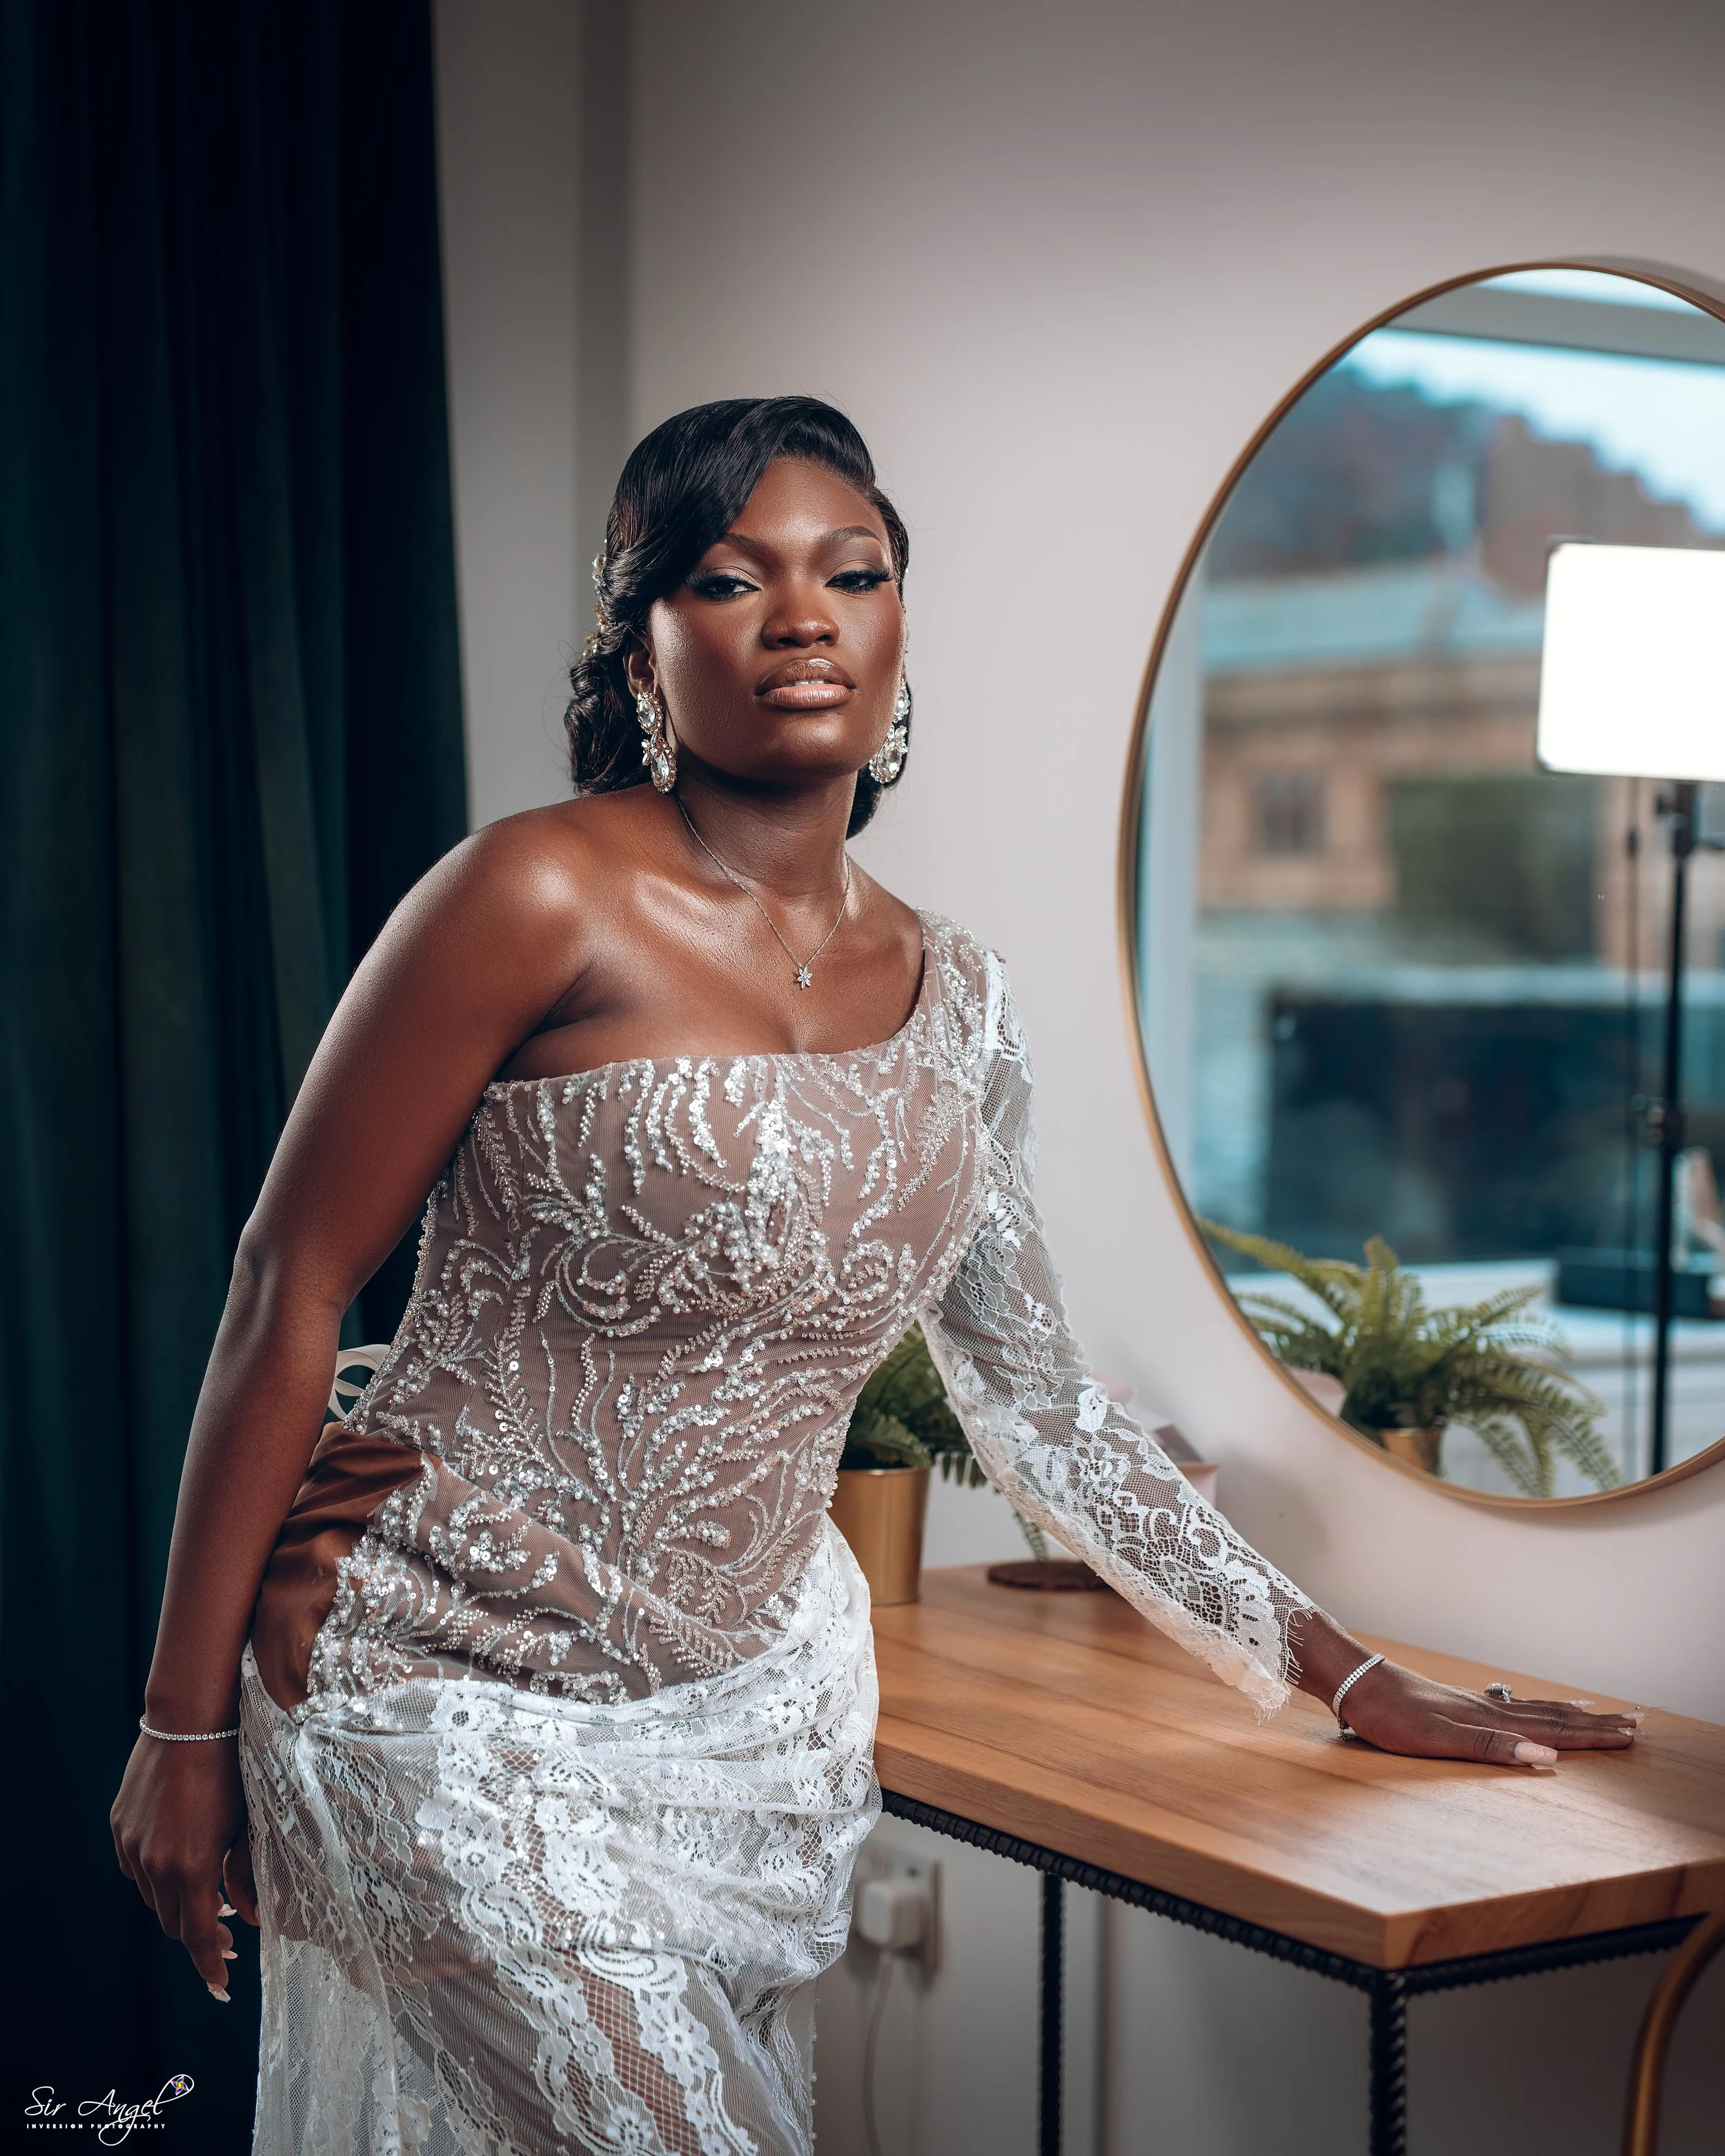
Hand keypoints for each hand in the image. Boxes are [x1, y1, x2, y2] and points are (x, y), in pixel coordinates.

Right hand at [110, 1735, 258, 1998]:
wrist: (192, 1717)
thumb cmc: (234, 1766)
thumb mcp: (250, 1822)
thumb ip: (247, 1873)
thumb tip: (254, 1917)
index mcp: (191, 1868)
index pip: (198, 1936)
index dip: (210, 1964)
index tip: (220, 1984)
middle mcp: (154, 1864)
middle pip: (174, 1922)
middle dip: (199, 1935)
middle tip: (226, 1934)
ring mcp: (132, 1845)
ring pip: (153, 1896)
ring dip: (178, 1903)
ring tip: (207, 1894)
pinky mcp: (120, 1826)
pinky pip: (136, 1867)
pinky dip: (157, 1875)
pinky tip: (179, 1862)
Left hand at [1292, 1611, 1642, 1768]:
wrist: (1355, 1684)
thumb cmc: (1392, 1717)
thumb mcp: (1440, 1740)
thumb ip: (1492, 1748)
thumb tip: (1546, 1758)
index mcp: (1492, 1721)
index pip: (1556, 1731)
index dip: (1595, 1735)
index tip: (1633, 1733)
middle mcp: (1490, 1709)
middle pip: (1555, 1716)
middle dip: (1597, 1723)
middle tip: (1637, 1721)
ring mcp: (1475, 1705)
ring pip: (1536, 1709)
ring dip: (1572, 1714)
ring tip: (1600, 1711)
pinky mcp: (1458, 1705)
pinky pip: (1512, 1707)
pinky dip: (1536, 1709)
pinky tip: (1534, 1710)